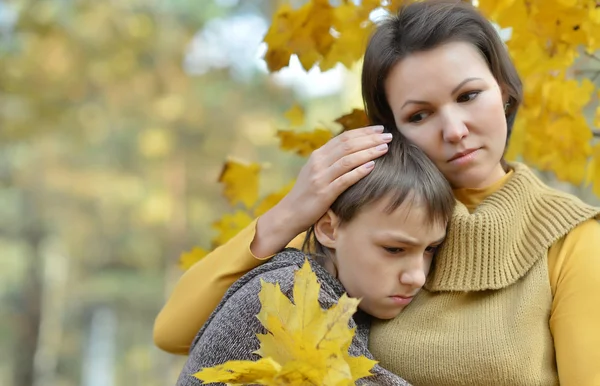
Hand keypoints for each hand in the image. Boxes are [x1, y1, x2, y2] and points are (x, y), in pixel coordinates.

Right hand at [251, 125, 391, 256]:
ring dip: (368, 152)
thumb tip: (351, 150)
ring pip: (347, 159)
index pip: (343, 138)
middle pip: (348, 145)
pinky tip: (372, 166)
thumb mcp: (315, 172)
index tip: (380, 129)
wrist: (288, 214)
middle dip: (370, 139)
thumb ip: (329, 161)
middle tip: (388, 135)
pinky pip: (344, 180)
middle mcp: (318, 163)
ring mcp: (320, 178)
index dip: (363, 132)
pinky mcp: (324, 193)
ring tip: (384, 148)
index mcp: (317, 156)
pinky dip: (359, 172)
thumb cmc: (306, 194)